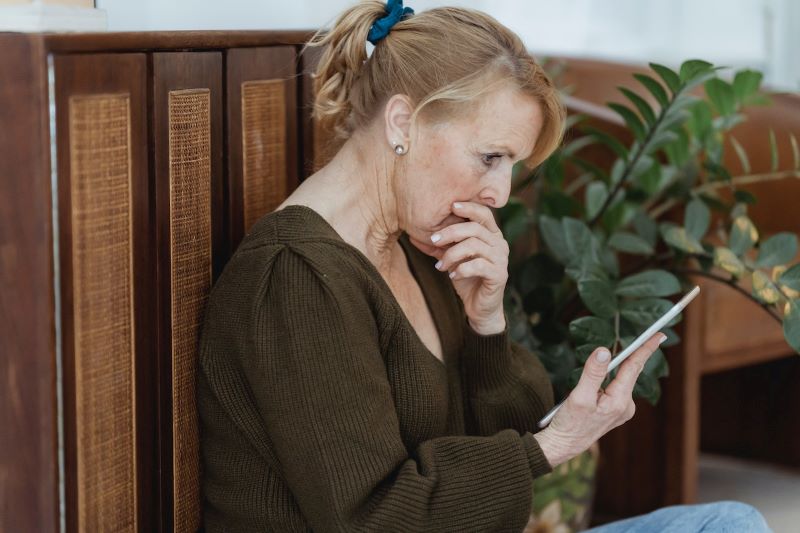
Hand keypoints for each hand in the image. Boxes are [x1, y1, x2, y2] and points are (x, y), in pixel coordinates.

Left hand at [411, 201, 508, 334]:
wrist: (480, 307)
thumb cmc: (467, 279)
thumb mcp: (450, 260)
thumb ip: (438, 247)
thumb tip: (413, 236)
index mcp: (491, 235)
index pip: (484, 214)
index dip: (469, 207)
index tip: (451, 206)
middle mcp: (500, 244)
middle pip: (475, 228)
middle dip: (450, 232)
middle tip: (433, 240)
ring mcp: (502, 259)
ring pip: (474, 246)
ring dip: (452, 254)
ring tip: (441, 266)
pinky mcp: (500, 275)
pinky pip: (478, 265)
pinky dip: (461, 269)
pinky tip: (452, 276)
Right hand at [533, 332, 666, 466]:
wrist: (564, 445)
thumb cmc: (570, 423)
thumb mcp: (579, 397)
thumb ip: (592, 373)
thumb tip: (604, 351)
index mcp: (619, 401)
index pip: (634, 368)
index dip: (646, 349)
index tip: (659, 334)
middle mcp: (625, 405)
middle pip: (630, 372)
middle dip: (633, 355)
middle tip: (646, 335)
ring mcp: (621, 409)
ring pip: (620, 379)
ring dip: (614, 370)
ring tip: (601, 371)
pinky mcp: (614, 410)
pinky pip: (615, 387)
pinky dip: (609, 379)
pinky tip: (595, 385)